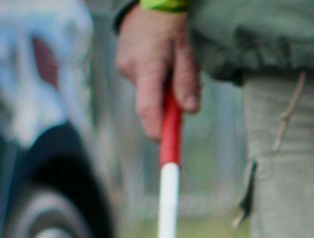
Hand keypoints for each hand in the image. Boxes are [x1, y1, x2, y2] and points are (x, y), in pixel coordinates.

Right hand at [114, 8, 200, 142]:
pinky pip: (145, 82)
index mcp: (146, 67)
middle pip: (151, 104)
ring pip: (150, 92)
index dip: (157, 131)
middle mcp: (130, 70)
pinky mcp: (124, 64)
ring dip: (166, 89)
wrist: (149, 0)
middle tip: (188, 90)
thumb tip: (189, 112)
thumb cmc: (171, 24)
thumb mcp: (187, 52)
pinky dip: (158, 80)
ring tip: (176, 64)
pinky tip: (165, 61)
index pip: (148, 109)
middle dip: (171, 106)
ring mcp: (124, 67)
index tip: (166, 146)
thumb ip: (187, 82)